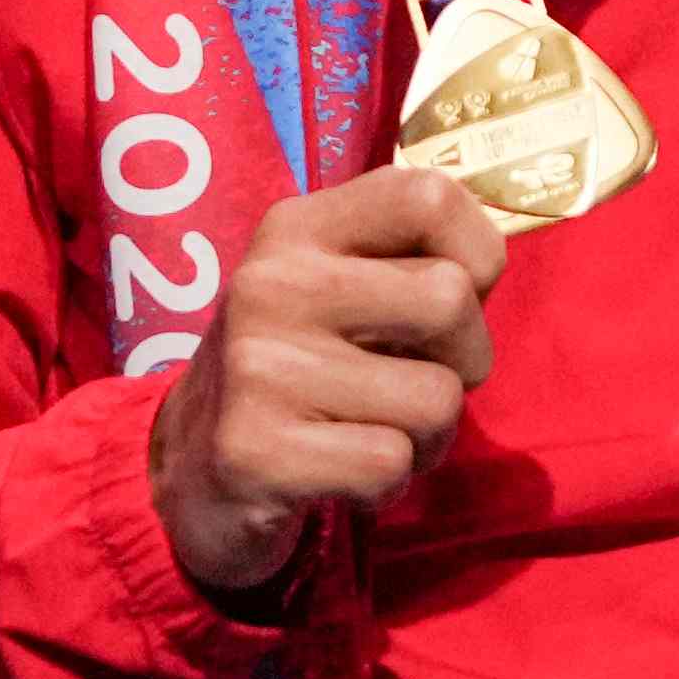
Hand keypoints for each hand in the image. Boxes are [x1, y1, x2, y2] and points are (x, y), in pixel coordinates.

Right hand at [149, 159, 520, 602]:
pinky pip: (388, 464)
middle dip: (466, 361)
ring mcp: (257, 367)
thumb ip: (409, 257)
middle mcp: (271, 283)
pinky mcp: (253, 450)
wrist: (188, 473)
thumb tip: (490, 261)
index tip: (456, 297)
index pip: (429, 195)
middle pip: (449, 300)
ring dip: (428, 437)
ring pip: (435, 399)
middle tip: (419, 383)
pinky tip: (342, 475)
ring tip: (375, 434)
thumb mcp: (335, 288)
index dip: (477, 252)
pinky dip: (387, 484)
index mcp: (298, 227)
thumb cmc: (299, 370)